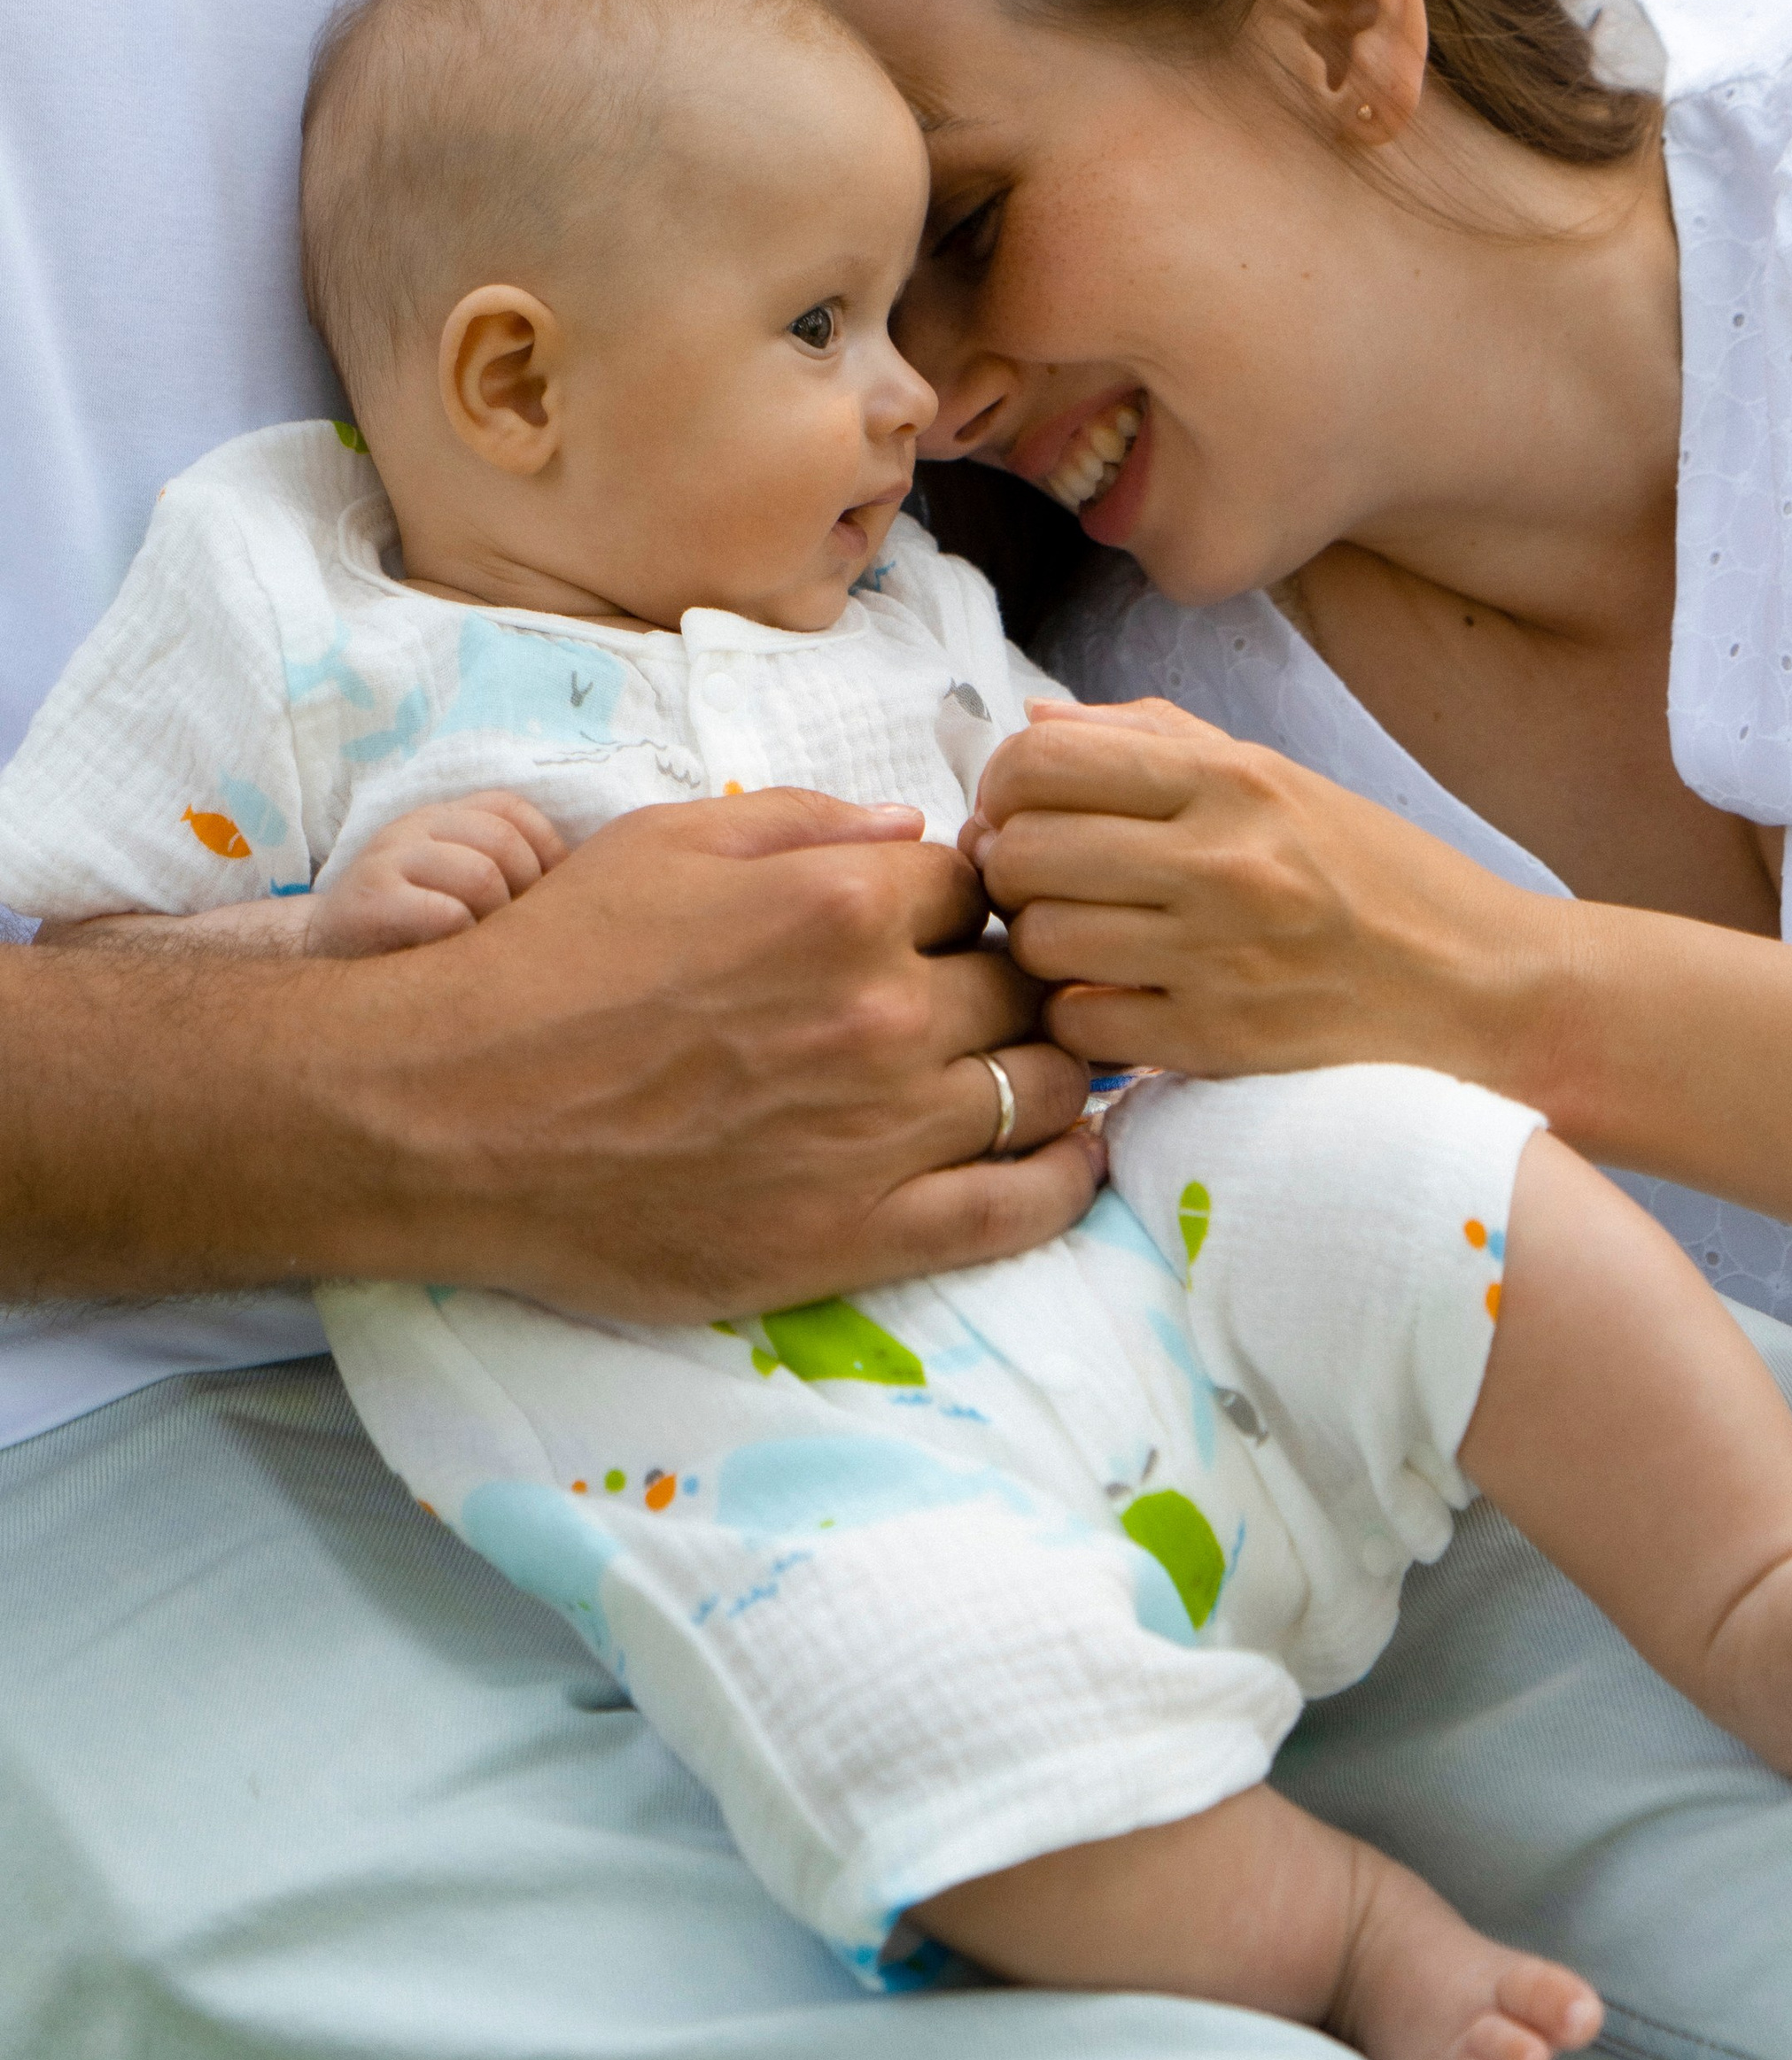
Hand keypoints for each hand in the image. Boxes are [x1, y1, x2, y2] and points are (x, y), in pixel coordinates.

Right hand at [305, 792, 567, 957]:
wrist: (323, 955)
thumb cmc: (409, 929)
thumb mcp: (456, 886)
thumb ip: (503, 874)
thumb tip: (588, 884)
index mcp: (442, 816)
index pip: (512, 808)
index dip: (547, 849)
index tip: (554, 896)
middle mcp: (415, 825)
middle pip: (504, 842)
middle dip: (527, 891)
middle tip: (522, 933)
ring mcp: (389, 857)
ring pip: (482, 874)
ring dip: (500, 918)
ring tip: (490, 948)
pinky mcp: (369, 899)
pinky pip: (445, 911)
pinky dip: (466, 937)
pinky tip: (458, 957)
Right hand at [320, 788, 1094, 1318]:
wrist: (448, 1115)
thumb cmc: (549, 967)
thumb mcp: (668, 841)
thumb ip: (806, 823)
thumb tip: (915, 829)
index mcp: (841, 901)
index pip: (974, 887)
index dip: (961, 902)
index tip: (938, 924)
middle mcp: (880, 1012)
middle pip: (1020, 985)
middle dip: (1009, 982)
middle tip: (980, 998)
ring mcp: (878, 1130)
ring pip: (1038, 1087)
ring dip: (1046, 1069)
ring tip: (1031, 1068)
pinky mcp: (857, 1236)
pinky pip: (1017, 1209)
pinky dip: (1067, 1179)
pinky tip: (1075, 1156)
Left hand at [970, 696, 1558, 1081]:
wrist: (1484, 989)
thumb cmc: (1379, 880)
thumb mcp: (1282, 780)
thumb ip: (1155, 741)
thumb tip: (1034, 726)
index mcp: (1234, 779)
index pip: (1044, 762)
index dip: (1005, 788)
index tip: (1023, 811)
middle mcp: (1222, 859)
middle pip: (1023, 851)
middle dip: (1011, 869)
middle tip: (1042, 883)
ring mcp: (1218, 956)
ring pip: (1040, 941)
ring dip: (1042, 947)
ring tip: (1084, 943)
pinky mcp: (1219, 1043)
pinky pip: (1082, 1026)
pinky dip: (1082, 1018)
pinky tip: (1120, 1002)